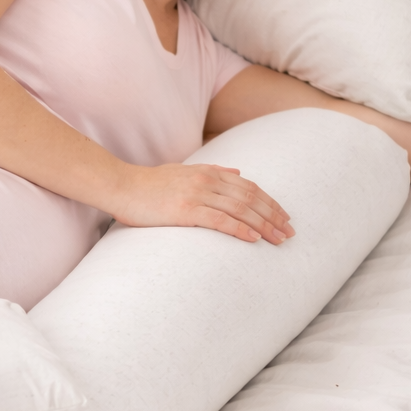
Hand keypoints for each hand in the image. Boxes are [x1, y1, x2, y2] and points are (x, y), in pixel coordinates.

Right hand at [109, 162, 294, 243]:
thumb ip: (211, 171)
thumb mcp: (183, 171)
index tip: (284, 217)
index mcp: (208, 172)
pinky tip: (253, 239)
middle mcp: (207, 181)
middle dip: (273, 215)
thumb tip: (236, 172)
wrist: (121, 186)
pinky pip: (220, 220)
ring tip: (278, 239)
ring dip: (263, 225)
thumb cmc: (149, 184)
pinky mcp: (185, 210)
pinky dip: (240, 229)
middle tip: (290, 232)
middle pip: (250, 198)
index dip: (269, 202)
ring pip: (240, 209)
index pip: (248, 187)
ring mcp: (197, 194)